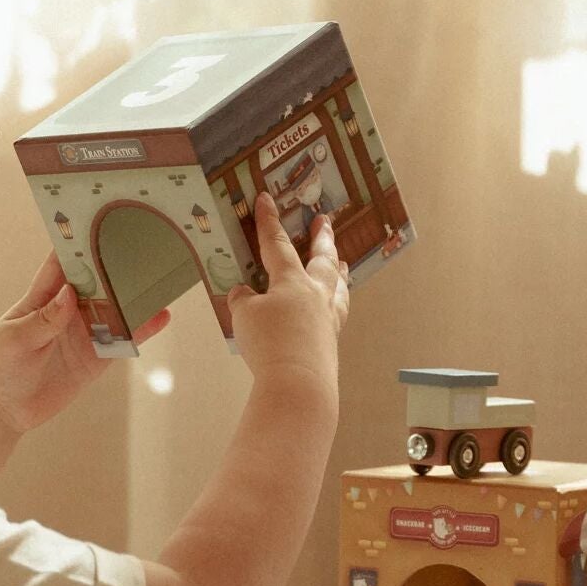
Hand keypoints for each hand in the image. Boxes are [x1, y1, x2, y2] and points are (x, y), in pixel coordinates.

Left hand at [0, 250, 166, 433]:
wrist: (6, 409)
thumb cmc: (1, 365)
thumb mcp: (16, 339)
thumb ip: (44, 319)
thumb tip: (69, 294)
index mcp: (44, 296)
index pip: (63, 263)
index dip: (79, 242)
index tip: (100, 221)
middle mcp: (68, 310)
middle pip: (98, 281)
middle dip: (117, 264)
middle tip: (144, 244)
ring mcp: (85, 333)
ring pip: (115, 308)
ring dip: (136, 296)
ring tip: (161, 277)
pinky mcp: (97, 357)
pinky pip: (123, 340)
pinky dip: (142, 329)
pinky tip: (161, 316)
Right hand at [225, 193, 348, 401]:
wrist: (298, 385)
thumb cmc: (269, 345)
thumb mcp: (244, 317)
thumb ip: (243, 301)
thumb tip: (242, 294)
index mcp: (291, 281)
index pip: (277, 244)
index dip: (268, 221)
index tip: (265, 200)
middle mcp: (315, 294)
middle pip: (322, 258)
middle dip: (322, 237)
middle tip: (324, 220)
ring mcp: (327, 318)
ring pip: (338, 286)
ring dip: (340, 270)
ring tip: (344, 262)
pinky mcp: (330, 342)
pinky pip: (338, 312)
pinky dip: (337, 302)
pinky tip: (334, 307)